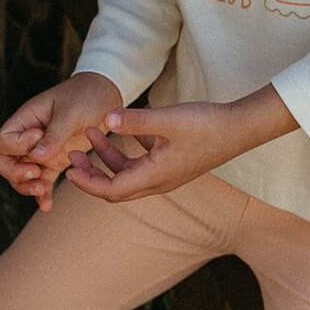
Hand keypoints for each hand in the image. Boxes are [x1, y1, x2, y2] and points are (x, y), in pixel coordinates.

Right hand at [0, 71, 122, 211]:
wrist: (106, 95)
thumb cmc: (86, 95)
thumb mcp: (72, 112)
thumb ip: (54, 134)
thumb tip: (35, 156)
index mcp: (26, 119)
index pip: (3, 141)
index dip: (17, 147)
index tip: (38, 137)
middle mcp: (28, 136)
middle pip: (2, 161)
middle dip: (14, 173)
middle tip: (36, 174)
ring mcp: (40, 150)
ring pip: (19, 175)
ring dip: (26, 186)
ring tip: (43, 189)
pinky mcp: (55, 160)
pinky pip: (41, 180)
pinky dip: (42, 194)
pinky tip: (47, 206)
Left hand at [65, 85, 296, 203]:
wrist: (240, 129)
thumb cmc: (207, 124)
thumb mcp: (167, 119)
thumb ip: (135, 120)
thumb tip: (106, 119)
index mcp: (155, 176)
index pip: (111, 190)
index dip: (87, 182)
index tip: (69, 168)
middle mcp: (159, 181)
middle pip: (116, 187)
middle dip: (91, 174)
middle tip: (73, 155)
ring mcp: (166, 173)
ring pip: (128, 173)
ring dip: (108, 158)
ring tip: (93, 134)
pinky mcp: (173, 163)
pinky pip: (142, 163)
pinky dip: (127, 151)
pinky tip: (123, 128)